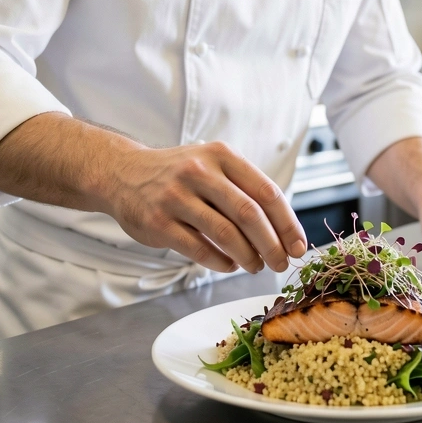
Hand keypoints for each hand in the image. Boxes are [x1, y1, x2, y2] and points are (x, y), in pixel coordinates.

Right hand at [109, 141, 306, 273]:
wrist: (122, 173)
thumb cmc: (179, 174)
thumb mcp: (213, 165)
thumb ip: (244, 189)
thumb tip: (284, 229)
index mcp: (221, 156)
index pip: (266, 192)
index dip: (287, 223)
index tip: (299, 246)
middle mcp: (200, 172)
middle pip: (249, 214)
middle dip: (272, 245)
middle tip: (282, 263)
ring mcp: (176, 197)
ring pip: (226, 234)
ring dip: (248, 257)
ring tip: (257, 266)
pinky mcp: (158, 222)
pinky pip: (199, 249)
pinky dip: (221, 262)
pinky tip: (230, 265)